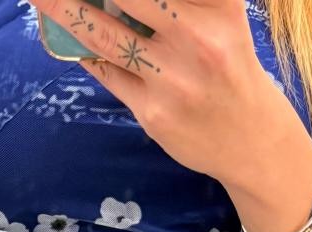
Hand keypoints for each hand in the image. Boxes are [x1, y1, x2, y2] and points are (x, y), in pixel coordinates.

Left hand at [32, 0, 278, 185]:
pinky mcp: (153, 112)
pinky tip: (62, 32)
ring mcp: (173, 78)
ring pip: (102, 33)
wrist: (251, 138)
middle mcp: (199, 35)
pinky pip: (104, 71)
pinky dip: (80, 48)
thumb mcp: (220, 14)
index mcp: (218, 3)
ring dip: (61, 8)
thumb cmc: (228, 62)